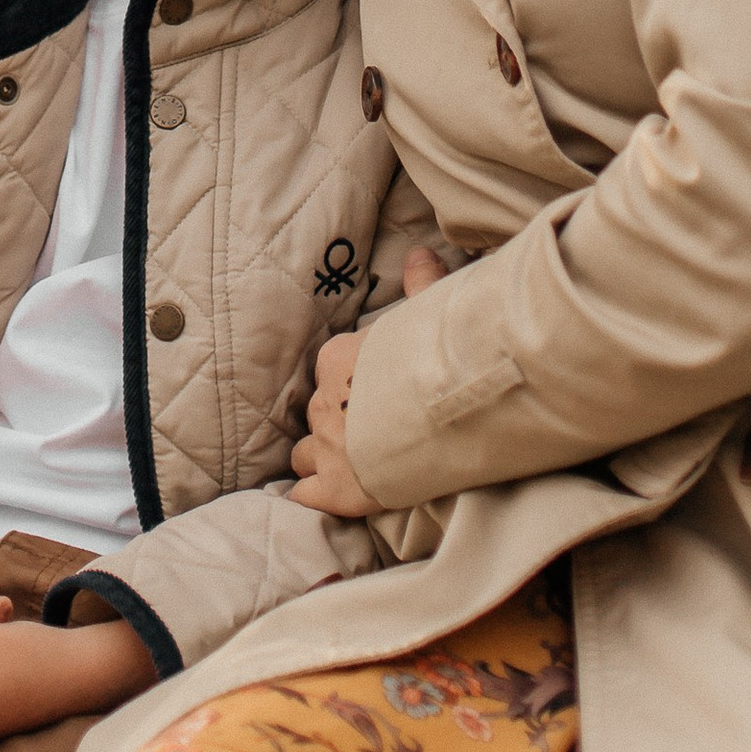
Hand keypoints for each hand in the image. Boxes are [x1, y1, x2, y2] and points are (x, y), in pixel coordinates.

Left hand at [287, 244, 453, 516]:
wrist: (445, 409)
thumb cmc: (438, 357)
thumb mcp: (430, 311)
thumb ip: (421, 283)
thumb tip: (421, 253)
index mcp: (340, 358)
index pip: (329, 371)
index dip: (348, 386)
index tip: (368, 394)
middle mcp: (325, 400)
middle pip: (317, 413)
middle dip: (337, 424)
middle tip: (366, 434)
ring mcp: (327, 447)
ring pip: (305, 454)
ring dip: (323, 461)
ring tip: (350, 467)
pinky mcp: (337, 490)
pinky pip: (305, 495)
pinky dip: (314, 497)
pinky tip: (328, 498)